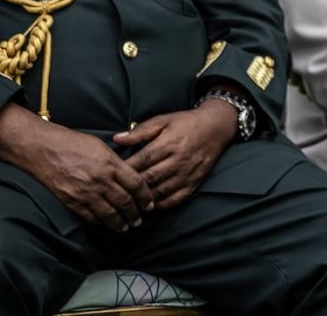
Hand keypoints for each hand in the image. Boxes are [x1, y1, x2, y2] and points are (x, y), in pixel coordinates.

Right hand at [0, 104, 155, 229]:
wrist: (43, 148)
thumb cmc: (72, 143)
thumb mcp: (101, 146)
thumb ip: (116, 162)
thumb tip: (131, 174)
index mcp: (111, 164)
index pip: (136, 184)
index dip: (146, 197)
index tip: (150, 204)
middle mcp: (100, 180)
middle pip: (125, 202)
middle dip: (135, 214)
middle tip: (140, 220)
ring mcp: (85, 192)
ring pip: (109, 213)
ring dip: (120, 223)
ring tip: (125, 227)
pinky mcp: (70, 200)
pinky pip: (90, 216)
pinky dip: (100, 222)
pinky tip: (105, 223)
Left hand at [113, 102, 237, 208]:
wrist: (216, 127)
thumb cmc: (186, 122)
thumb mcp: (163, 120)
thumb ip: (140, 131)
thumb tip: (117, 139)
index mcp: (168, 143)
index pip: (142, 161)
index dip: (125, 170)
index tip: (110, 175)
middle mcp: (178, 160)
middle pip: (149, 178)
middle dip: (131, 187)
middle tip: (115, 193)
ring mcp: (187, 173)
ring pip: (161, 191)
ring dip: (143, 199)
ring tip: (128, 203)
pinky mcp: (195, 182)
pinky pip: (176, 198)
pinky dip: (162, 205)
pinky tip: (150, 207)